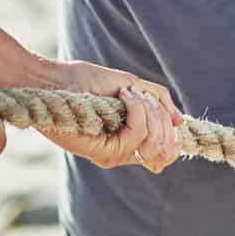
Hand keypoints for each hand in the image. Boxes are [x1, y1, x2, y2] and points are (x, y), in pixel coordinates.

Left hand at [0, 27, 185, 172]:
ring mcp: (111, 155)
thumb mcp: (132, 86)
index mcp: (129, 142)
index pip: (166, 154)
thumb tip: (179, 120)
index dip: (173, 136)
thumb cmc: (86, 81)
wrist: (55, 80)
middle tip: (139, 95)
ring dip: (147, 109)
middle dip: (160, 115)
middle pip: (164, 146)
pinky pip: (135, 135)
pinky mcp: (100, 153)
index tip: (167, 113)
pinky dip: (135, 111)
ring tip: (126, 94)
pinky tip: (122, 98)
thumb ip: (158, 102)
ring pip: (151, 140)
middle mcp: (121, 153)